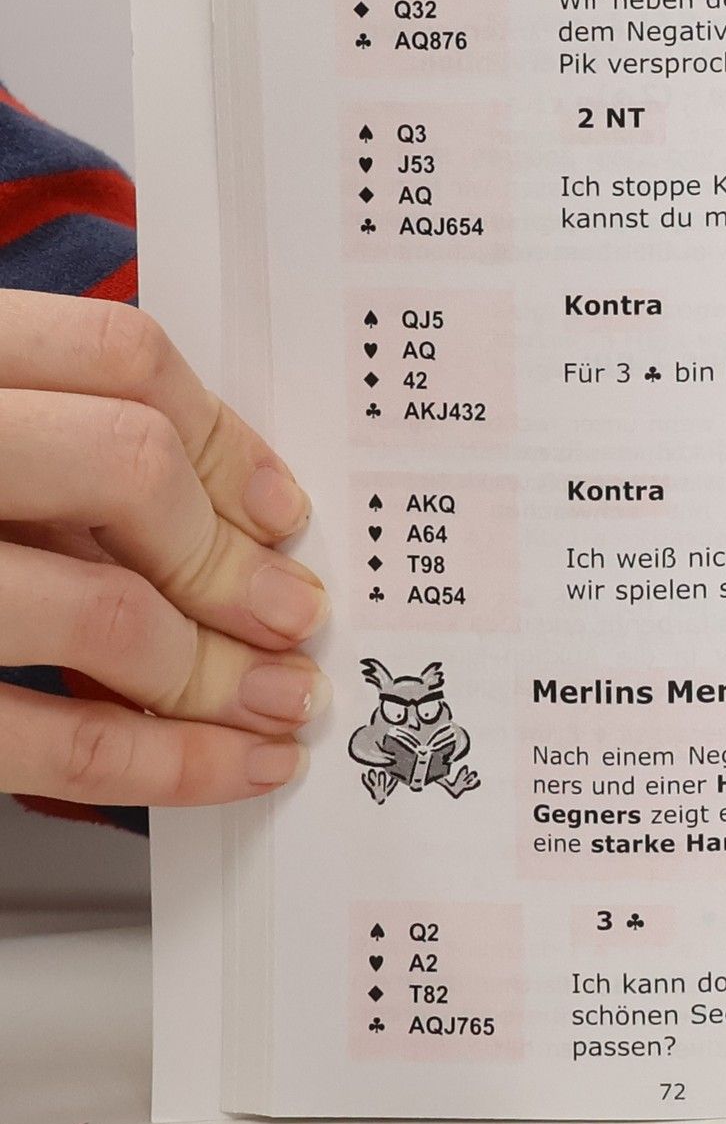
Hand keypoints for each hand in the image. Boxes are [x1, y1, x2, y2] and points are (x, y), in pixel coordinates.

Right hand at [0, 291, 326, 806]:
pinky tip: (232, 767)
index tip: (281, 507)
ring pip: (103, 612)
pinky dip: (166, 762)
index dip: (225, 436)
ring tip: (281, 701)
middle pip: (126, 467)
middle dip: (230, 557)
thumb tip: (226, 509)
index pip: (115, 356)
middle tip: (291, 614)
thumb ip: (35, 436)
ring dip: (220, 673)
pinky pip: (50, 741)